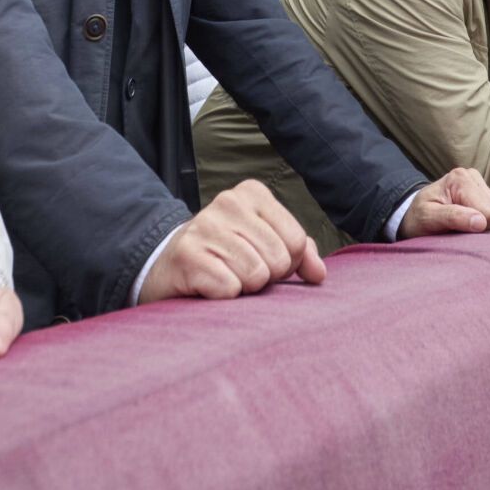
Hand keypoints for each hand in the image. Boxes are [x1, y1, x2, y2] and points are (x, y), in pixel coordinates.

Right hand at [138, 180, 325, 303]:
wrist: (170, 264)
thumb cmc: (228, 255)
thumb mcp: (266, 244)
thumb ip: (299, 253)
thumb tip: (319, 274)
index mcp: (252, 194)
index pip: (296, 241)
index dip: (286, 263)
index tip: (263, 259)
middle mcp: (228, 203)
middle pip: (278, 259)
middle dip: (266, 276)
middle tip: (242, 271)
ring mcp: (205, 227)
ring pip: (255, 275)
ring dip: (244, 287)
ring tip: (226, 275)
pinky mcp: (187, 255)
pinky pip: (229, 288)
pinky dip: (224, 295)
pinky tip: (209, 284)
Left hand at [398, 166, 489, 237]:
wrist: (414, 215)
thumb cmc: (419, 218)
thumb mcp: (427, 218)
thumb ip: (452, 217)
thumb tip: (481, 222)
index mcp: (460, 178)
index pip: (488, 213)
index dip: (477, 228)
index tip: (457, 228)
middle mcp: (472, 176)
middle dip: (481, 226)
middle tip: (458, 227)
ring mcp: (480, 184)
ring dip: (483, 225)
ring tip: (462, 224)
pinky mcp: (485, 194)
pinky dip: (486, 223)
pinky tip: (469, 221)